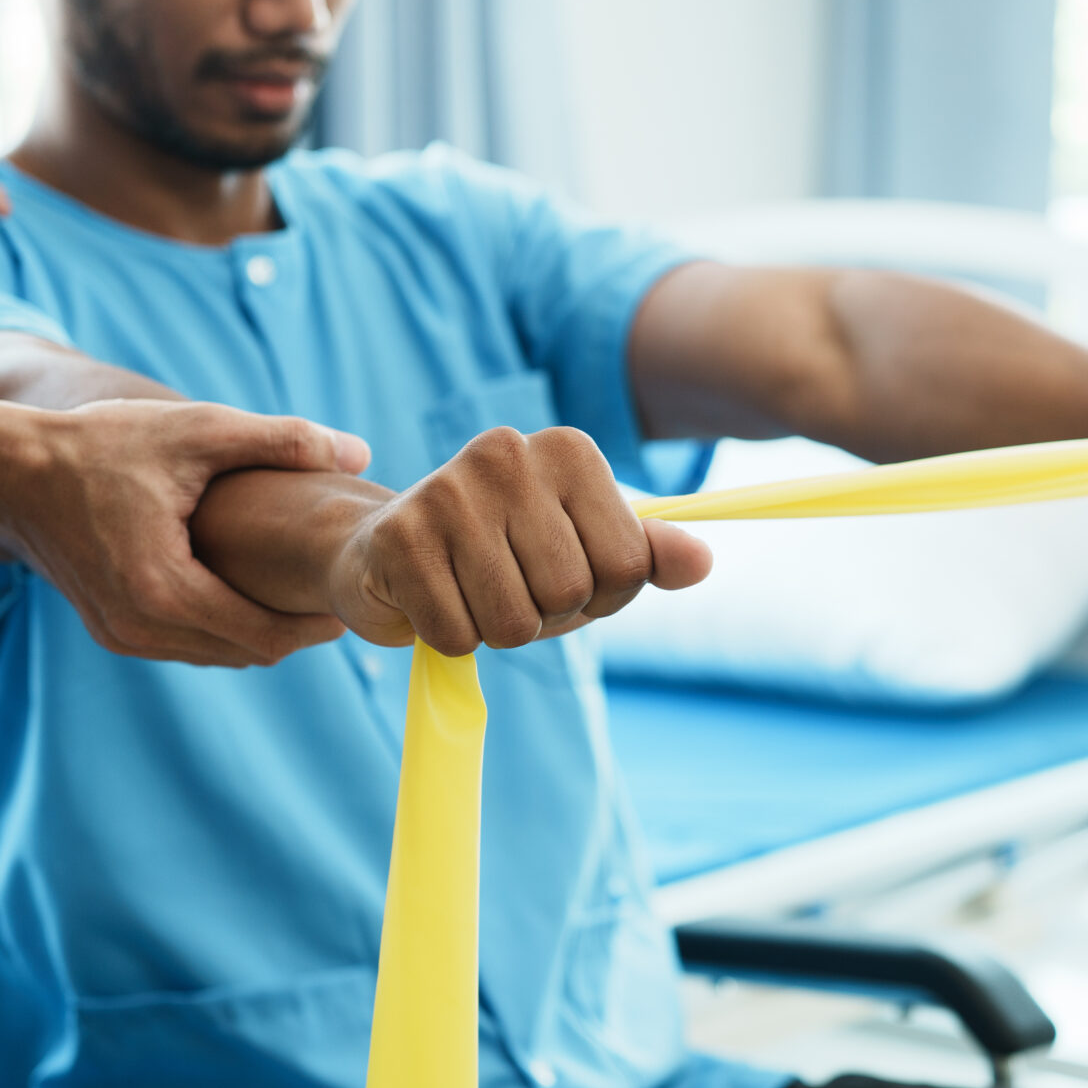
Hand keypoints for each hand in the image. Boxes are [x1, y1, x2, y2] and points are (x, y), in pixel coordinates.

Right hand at [0, 396, 373, 667]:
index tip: (353, 598)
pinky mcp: (108, 629)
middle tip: (336, 595)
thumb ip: (280, 440)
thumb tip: (360, 451)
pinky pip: (183, 644)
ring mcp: (120, 635)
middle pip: (245, 653)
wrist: (7, 468)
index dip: (317, 625)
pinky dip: (220, 626)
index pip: (266, 636)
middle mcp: (140, 628)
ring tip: (300, 594)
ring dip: (257, 631)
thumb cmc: (98, 444)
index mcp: (164, 590)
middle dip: (294, 630)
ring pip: (215, 654)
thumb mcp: (196, 431)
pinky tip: (248, 592)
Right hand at [325, 426, 712, 654]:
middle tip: (508, 586)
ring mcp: (448, 490)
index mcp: (568, 450)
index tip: (563, 574)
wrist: (384, 550)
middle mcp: (508, 453)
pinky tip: (433, 597)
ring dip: (496, 630)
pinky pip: (457, 635)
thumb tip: (703, 561)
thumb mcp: (586, 552)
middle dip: (546, 616)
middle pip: (570, 594)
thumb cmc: (504, 557)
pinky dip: (450, 637)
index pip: (628, 565)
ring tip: (471, 591)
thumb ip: (647, 555)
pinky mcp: (398, 538)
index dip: (603, 597)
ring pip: (514, 623)